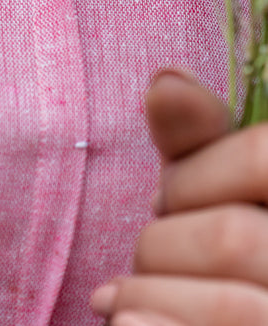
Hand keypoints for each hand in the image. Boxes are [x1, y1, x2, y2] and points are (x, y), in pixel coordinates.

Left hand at [89, 68, 267, 325]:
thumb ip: (196, 140)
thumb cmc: (220, 260)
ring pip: (232, 304)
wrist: (222, 308)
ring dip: (151, 293)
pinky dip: (150, 323)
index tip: (167, 201)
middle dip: (162, 243)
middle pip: (233, 236)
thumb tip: (167, 78)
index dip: (192, 178)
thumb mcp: (211, 191)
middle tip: (150, 256)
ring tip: (134, 297)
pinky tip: (126, 319)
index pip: (260, 158)